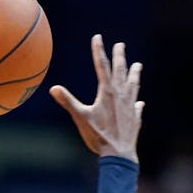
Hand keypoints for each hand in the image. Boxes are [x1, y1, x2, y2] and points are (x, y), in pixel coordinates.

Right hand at [50, 34, 142, 161]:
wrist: (119, 154)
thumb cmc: (99, 136)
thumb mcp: (80, 118)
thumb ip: (68, 102)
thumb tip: (53, 89)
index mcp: (107, 92)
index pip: (102, 66)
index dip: (99, 51)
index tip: (98, 37)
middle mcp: (121, 96)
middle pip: (121, 71)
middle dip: (120, 57)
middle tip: (121, 45)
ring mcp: (130, 107)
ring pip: (133, 85)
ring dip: (134, 74)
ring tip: (138, 65)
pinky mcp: (135, 119)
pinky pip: (137, 107)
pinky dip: (137, 103)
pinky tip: (139, 103)